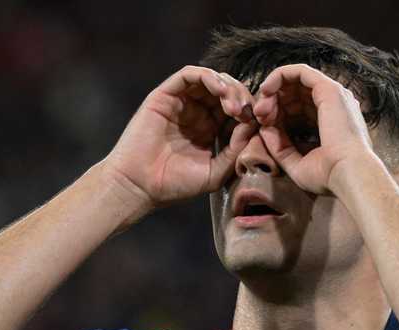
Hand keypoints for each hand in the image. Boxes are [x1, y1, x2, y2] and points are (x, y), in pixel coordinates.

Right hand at [102, 66, 258, 212]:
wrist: (140, 186)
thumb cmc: (174, 185)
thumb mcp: (215, 172)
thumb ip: (235, 150)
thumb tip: (253, 126)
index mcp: (209, 130)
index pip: (235, 111)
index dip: (250, 112)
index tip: (258, 123)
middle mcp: (196, 113)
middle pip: (226, 92)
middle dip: (241, 97)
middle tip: (245, 112)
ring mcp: (180, 103)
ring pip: (211, 80)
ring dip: (228, 86)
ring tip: (234, 104)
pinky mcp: (165, 95)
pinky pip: (189, 75)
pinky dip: (207, 76)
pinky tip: (219, 90)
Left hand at [252, 64, 376, 194]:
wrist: (348, 174)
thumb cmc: (327, 175)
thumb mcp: (296, 162)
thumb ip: (279, 146)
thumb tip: (264, 129)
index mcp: (330, 122)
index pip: (297, 109)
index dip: (277, 114)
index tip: (264, 127)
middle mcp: (333, 105)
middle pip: (294, 94)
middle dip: (272, 102)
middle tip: (258, 116)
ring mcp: (332, 95)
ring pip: (294, 81)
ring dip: (272, 91)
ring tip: (261, 109)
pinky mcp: (328, 88)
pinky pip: (299, 71)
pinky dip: (279, 76)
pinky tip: (266, 89)